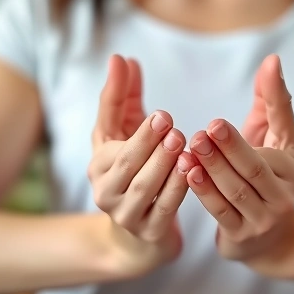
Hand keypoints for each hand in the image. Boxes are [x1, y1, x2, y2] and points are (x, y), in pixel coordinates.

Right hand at [88, 55, 194, 278]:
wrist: (134, 236)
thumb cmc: (130, 173)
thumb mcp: (120, 136)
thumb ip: (119, 97)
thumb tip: (120, 57)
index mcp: (100, 165)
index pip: (113, 142)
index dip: (138, 129)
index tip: (162, 114)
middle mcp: (106, 191)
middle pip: (128, 165)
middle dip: (148, 145)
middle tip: (171, 126)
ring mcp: (126, 214)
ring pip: (146, 188)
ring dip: (165, 166)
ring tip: (183, 147)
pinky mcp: (149, 232)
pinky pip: (165, 209)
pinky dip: (178, 190)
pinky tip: (194, 173)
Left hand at [186, 55, 293, 273]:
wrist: (273, 237)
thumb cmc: (270, 177)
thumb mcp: (278, 140)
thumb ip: (274, 102)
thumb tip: (271, 60)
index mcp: (292, 171)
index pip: (267, 154)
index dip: (238, 141)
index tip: (214, 123)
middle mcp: (284, 197)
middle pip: (252, 172)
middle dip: (225, 152)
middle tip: (200, 133)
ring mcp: (264, 221)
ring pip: (235, 192)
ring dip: (211, 170)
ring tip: (189, 150)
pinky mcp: (242, 237)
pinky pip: (221, 213)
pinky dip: (204, 193)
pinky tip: (188, 174)